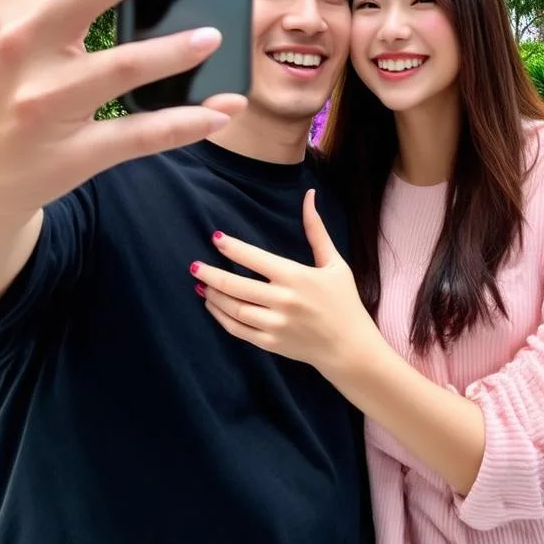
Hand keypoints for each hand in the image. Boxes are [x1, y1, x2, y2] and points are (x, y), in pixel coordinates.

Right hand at [0, 0, 246, 215]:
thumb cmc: (14, 72)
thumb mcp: (25, 3)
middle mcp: (24, 40)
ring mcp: (45, 99)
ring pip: (120, 66)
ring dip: (175, 49)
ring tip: (215, 34)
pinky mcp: (71, 151)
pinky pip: (137, 133)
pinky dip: (185, 121)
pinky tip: (222, 108)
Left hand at [193, 190, 383, 377]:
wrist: (349, 347)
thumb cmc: (343, 301)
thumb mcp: (334, 262)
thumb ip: (316, 230)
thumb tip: (309, 196)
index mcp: (296, 277)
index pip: (256, 259)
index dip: (233, 247)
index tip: (215, 237)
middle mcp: (283, 301)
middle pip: (236, 285)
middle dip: (210, 274)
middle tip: (194, 265)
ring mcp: (274, 325)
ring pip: (233, 308)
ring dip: (213, 295)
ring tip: (200, 284)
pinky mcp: (270, 344)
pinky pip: (237, 329)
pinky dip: (220, 317)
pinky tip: (212, 305)